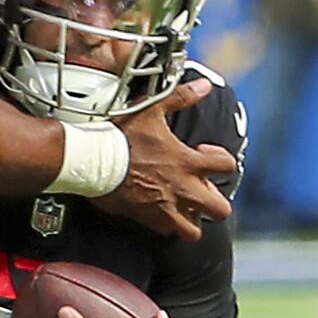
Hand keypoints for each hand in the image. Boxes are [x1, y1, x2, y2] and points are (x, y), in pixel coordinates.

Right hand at [90, 80, 235, 240]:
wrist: (90, 159)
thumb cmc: (120, 135)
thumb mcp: (151, 110)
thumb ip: (181, 98)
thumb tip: (204, 86)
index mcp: (188, 162)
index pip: (227, 166)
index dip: (220, 160)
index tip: (204, 155)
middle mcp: (182, 189)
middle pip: (220, 209)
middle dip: (214, 202)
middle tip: (199, 190)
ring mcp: (165, 208)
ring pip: (193, 230)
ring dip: (191, 220)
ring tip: (182, 209)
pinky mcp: (145, 219)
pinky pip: (165, 231)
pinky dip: (165, 224)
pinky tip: (158, 212)